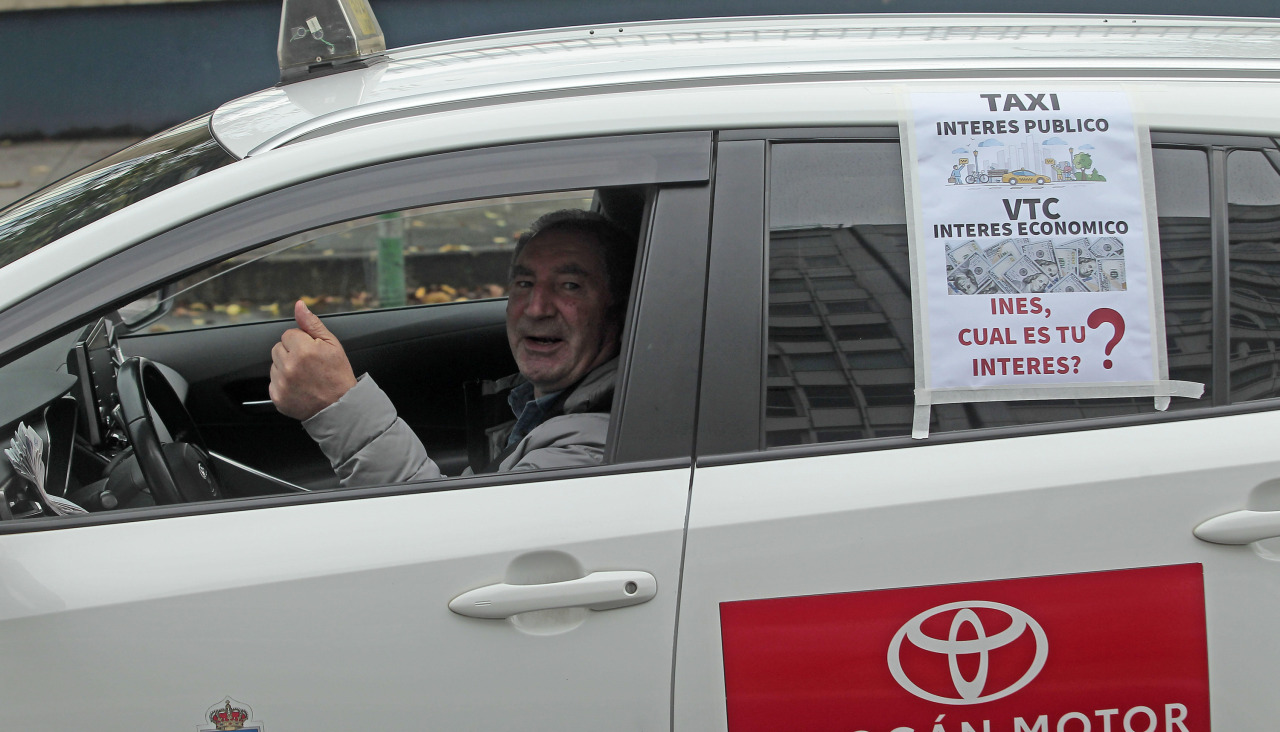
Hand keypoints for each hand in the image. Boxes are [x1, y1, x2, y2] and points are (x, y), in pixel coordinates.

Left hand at [269, 300, 357, 420]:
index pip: (288, 334)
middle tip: (308, 364)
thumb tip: (299, 305)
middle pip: (278, 348)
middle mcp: (289, 366)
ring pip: (274, 365)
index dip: (301, 342)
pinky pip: (273, 382)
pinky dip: (283, 384)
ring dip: (285, 367)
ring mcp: (282, 383)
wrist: (340, 406)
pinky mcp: (277, 397)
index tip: (311, 353)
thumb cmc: (338, 375)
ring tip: (304, 376)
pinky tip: (298, 387)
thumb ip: (312, 324)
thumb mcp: (332, 344)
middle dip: (291, 353)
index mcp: (303, 350)